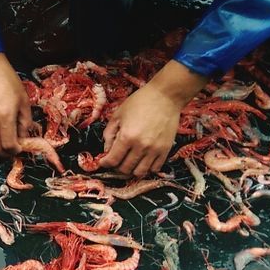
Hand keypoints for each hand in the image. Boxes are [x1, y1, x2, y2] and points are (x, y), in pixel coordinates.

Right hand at [0, 53, 34, 154]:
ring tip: (3, 141)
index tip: (20, 147)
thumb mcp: (23, 99)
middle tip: (11, 148)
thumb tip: (23, 136)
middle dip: (4, 153)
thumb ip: (25, 120)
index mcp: (5, 116)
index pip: (8, 144)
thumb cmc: (8, 79)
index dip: (15, 150)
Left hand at [99, 60, 206, 176]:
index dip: (105, 163)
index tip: (104, 162)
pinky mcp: (165, 150)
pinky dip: (146, 168)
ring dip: (131, 170)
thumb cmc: (140, 102)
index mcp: (127, 136)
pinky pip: (155, 169)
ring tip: (129, 162)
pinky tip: (142, 160)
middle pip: (125, 169)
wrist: (165, 97)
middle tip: (116, 161)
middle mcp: (141, 146)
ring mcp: (155, 150)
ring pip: (140, 172)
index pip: (113, 160)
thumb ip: (109, 134)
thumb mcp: (118, 114)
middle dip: (117, 167)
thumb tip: (106, 150)